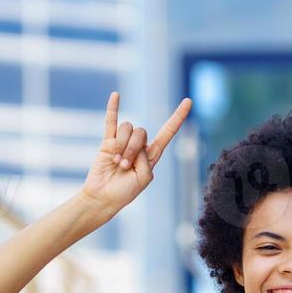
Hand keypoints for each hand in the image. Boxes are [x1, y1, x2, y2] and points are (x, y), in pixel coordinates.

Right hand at [78, 91, 191, 218]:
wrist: (103, 197)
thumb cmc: (124, 192)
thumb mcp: (143, 179)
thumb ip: (145, 159)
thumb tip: (136, 142)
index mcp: (152, 155)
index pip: (167, 133)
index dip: (177, 118)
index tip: (189, 101)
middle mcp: (139, 147)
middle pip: (141, 132)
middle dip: (132, 149)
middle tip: (123, 166)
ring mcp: (123, 142)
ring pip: (127, 128)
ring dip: (121, 147)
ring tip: (116, 162)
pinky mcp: (108, 142)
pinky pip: (111, 121)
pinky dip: (113, 108)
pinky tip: (116, 95)